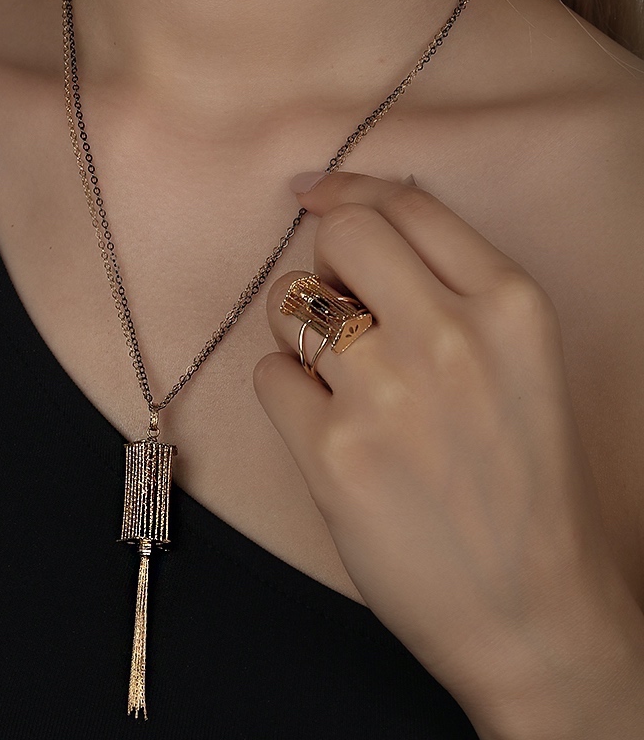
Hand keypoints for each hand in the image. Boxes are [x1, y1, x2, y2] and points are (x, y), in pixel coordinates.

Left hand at [253, 170, 641, 735]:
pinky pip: (268, 375)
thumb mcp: (523, 358)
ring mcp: (388, 395)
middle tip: (338, 304)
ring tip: (340, 380)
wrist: (534, 612)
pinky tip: (329, 429)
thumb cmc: (524, 480)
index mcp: (511, 305)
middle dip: (324, 259)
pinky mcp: (334, 453)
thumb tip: (354, 212)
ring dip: (300, 332)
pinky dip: (286, 395)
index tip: (315, 195)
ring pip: (291, 303)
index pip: (405, 204)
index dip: (348, 190)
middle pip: (341, 234)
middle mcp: (452, 337)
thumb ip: (454, 284)